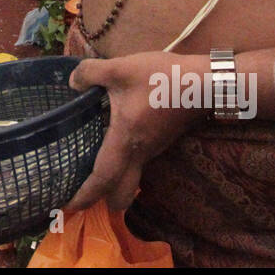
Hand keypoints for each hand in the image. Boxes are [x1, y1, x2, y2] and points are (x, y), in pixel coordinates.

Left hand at [65, 52, 208, 212]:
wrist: (206, 82)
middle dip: (102, 199)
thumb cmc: (162, 78)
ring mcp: (153, 149)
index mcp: (126, 140)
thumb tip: (72, 82)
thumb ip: (90, 72)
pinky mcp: (161, 141)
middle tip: (81, 193)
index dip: (85, 195)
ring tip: (89, 169)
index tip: (68, 207)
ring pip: (130, 178)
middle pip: (122, 193)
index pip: (103, 178)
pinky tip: (111, 143)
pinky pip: (138, 163)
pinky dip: (123, 164)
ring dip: (113, 182)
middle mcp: (140, 153)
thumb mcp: (121, 68)